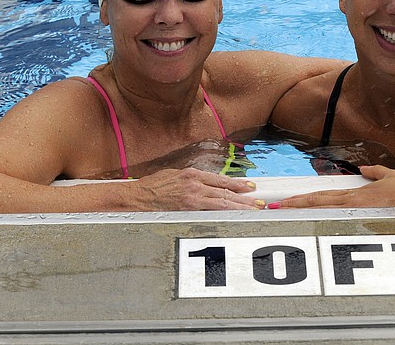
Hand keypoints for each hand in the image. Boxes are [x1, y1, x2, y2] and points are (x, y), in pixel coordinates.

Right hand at [132, 167, 263, 210]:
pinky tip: (233, 219)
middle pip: (225, 193)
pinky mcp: (185, 212)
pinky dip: (223, 217)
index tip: (250, 187)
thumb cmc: (152, 187)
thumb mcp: (175, 176)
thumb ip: (192, 180)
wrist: (135, 197)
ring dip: (239, 208)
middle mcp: (194, 185)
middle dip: (245, 198)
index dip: (238, 184)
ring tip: (253, 211)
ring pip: (221, 204)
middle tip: (259, 203)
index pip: (221, 180)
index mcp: (192, 174)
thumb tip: (207, 185)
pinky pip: (208, 215)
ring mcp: (191, 200)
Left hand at [271, 165, 394, 208]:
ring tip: (280, 213)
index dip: (303, 197)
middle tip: (273, 207)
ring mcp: (353, 210)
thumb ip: (375, 171)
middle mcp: (349, 201)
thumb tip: (364, 168)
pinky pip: (332, 218)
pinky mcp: (359, 218)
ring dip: (299, 211)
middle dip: (293, 204)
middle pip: (315, 201)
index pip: (321, 195)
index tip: (287, 200)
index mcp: (353, 193)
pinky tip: (303, 222)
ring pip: (319, 209)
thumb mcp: (390, 177)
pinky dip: (316, 220)